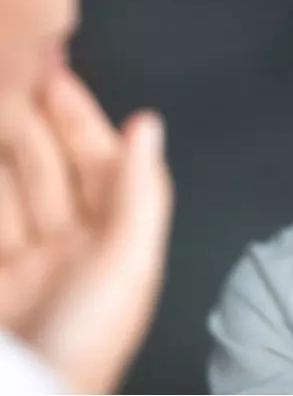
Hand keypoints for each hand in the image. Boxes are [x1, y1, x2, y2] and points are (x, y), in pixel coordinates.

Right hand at [0, 66, 172, 393]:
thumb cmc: (84, 347)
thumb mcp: (126, 266)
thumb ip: (140, 191)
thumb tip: (149, 126)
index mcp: (110, 239)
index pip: (96, 160)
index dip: (78, 117)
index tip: (56, 74)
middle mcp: (66, 245)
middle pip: (46, 168)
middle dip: (29, 121)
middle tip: (12, 76)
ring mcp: (21, 263)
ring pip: (8, 188)